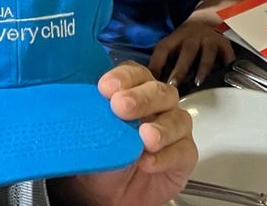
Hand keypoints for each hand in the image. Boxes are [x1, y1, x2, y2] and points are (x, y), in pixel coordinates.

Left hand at [48, 61, 196, 205]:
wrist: (108, 194)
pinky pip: (182, 151)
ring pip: (177, 119)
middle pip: (159, 91)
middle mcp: (157, 105)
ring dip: (160, 128)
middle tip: (121, 106)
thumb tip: (83, 106)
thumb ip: (94, 117)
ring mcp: (173, 128)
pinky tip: (148, 162)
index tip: (106, 88)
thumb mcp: (92, 134)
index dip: (123, 77)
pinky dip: (165, 156)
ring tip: (144, 137)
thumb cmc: (103, 156)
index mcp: (134, 91)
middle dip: (141, 98)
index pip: (135, 73)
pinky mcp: (184, 155)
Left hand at [149, 13, 234, 87]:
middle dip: (180, 69)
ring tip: (198, 83)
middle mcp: (192, 37)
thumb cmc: (185, 41)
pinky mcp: (224, 44)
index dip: (157, 63)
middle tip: (173, 85)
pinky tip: (225, 77)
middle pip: (186, 52)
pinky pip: (226, 55)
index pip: (163, 49)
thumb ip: (163, 61)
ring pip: (206, 54)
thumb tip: (152, 83)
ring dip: (202, 68)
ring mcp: (209, 40)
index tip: (153, 80)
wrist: (208, 20)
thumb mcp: (172, 44)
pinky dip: (226, 65)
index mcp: (175, 38)